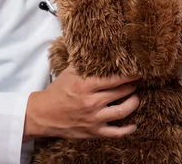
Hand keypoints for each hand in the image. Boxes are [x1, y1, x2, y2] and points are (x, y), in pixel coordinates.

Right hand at [23, 65, 139, 140]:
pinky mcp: (93, 132)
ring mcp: (93, 118)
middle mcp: (91, 102)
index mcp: (85, 86)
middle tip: (138, 82)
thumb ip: (85, 62)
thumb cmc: (58, 90)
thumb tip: (99, 48)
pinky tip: (134, 125)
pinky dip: (127, 130)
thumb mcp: (70, 72)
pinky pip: (115, 133)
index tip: (139, 71)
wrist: (43, 114)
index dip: (130, 74)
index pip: (115, 78)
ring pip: (123, 111)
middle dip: (133, 86)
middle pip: (122, 92)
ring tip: (136, 97)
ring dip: (134, 103)